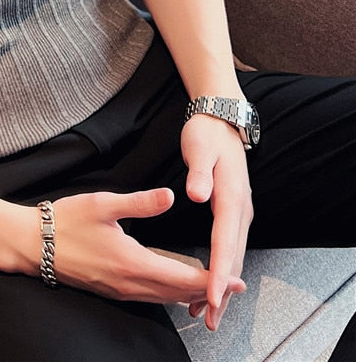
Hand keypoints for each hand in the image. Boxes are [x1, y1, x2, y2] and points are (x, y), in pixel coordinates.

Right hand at [48, 188, 244, 303]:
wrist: (33, 244)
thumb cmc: (66, 221)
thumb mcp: (103, 204)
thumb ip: (140, 203)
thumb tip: (172, 196)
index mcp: (132, 263)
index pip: (183, 278)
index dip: (213, 280)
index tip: (237, 280)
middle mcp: (129, 284)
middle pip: (178, 294)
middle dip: (208, 290)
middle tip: (234, 285)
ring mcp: (119, 290)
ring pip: (164, 298)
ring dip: (190, 293)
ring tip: (212, 285)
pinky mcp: (111, 289)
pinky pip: (149, 297)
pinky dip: (169, 293)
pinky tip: (175, 285)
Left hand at [182, 113, 253, 330]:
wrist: (219, 121)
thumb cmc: (206, 134)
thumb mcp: (200, 148)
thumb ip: (199, 172)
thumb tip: (197, 195)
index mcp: (230, 197)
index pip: (224, 241)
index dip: (218, 271)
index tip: (210, 294)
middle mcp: (239, 210)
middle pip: (233, 257)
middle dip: (222, 290)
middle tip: (209, 317)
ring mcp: (238, 212)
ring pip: (232, 256)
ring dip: (222, 285)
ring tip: (208, 312)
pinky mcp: (231, 212)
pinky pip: (228, 247)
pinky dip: (221, 269)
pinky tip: (210, 284)